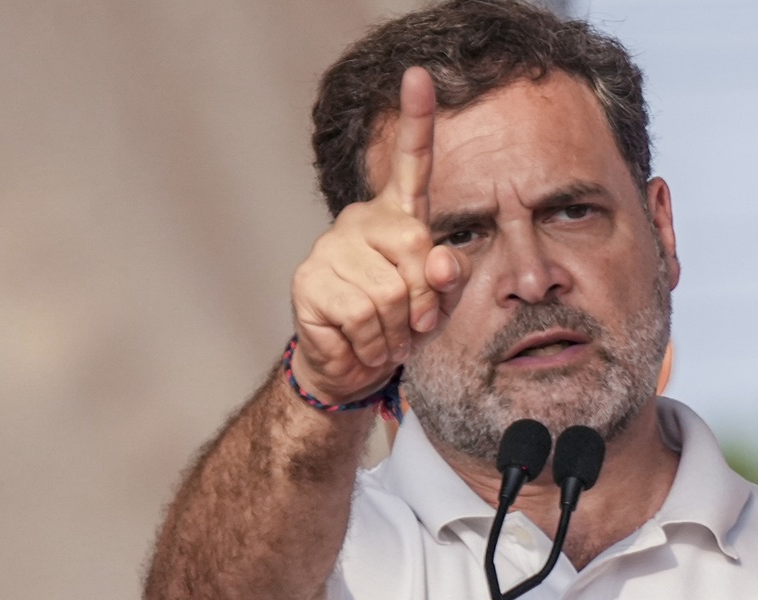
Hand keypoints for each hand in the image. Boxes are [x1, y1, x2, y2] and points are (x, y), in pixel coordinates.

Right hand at [289, 67, 468, 403]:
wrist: (352, 366)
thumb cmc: (402, 326)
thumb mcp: (441, 302)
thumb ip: (450, 278)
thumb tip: (440, 261)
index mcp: (398, 217)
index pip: (411, 163)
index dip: (415, 120)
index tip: (419, 76)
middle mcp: (361, 221)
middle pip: (417, 251)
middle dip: (424, 302)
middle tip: (411, 325)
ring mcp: (329, 248)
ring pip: (390, 294)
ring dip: (396, 332)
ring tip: (384, 336)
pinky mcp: (307, 281)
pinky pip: (361, 317)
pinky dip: (370, 345)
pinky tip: (359, 343)